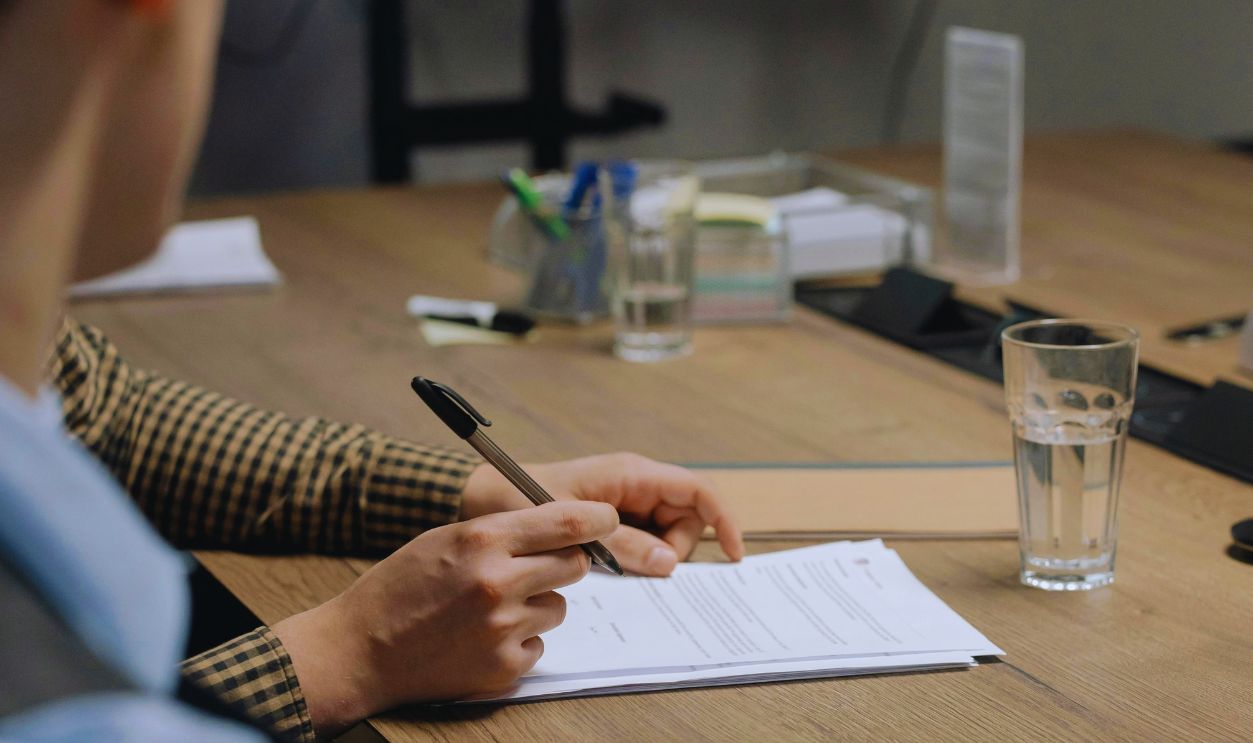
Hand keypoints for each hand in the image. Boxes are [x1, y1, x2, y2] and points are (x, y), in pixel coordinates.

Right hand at [272, 500, 616, 734]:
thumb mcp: (445, 538)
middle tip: (534, 567)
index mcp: (482, 540)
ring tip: (490, 608)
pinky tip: (482, 636)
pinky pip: (539, 645)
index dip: (597, 519)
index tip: (607, 519)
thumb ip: (503, 531)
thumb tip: (563, 527)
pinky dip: (520, 640)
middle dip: (563, 562)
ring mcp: (502, 629)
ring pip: (557, 606)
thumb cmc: (401, 587)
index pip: (566, 522)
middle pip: (574, 565)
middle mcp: (498, 582)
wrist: (361, 649)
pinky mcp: (503, 667)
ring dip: (536, 604)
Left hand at [461, 452, 743, 575]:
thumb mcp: (572, 529)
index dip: (724, 519)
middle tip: (637, 568)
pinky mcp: (612, 520)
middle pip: (687, 519)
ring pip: (666, 535)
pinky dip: (637, 559)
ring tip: (612, 565)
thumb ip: (621, 545)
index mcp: (631, 474)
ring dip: (652, 556)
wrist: (480, 498)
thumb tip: (669, 564)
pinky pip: (642, 542)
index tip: (735, 555)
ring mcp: (624, 502)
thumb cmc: (519, 501)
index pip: (697, 490)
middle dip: (675, 549)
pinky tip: (611, 567)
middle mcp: (634, 484)